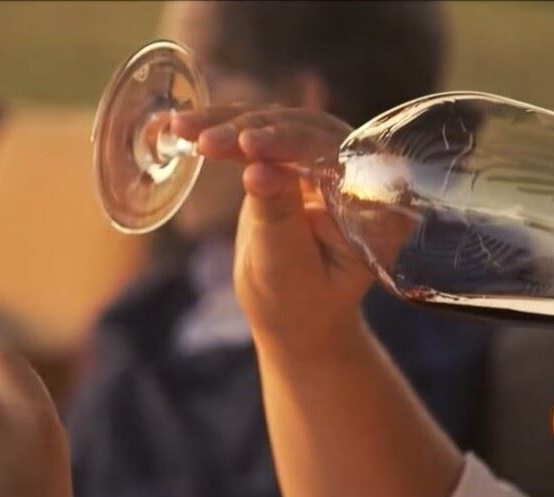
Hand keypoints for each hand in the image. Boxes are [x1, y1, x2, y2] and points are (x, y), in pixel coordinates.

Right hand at [172, 106, 375, 353]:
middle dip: (251, 130)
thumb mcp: (287, 268)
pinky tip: (187, 129)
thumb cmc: (299, 303)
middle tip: (205, 141)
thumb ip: (277, 218)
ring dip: (228, 124)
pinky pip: (259, 133)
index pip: (332, 156)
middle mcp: (355, 172)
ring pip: (277, 123)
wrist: (295, 316)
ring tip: (183, 129)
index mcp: (369, 201)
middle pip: (304, 129)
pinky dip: (223, 130)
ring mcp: (324, 160)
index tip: (248, 145)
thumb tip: (258, 169)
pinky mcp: (293, 158)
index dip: (290, 144)